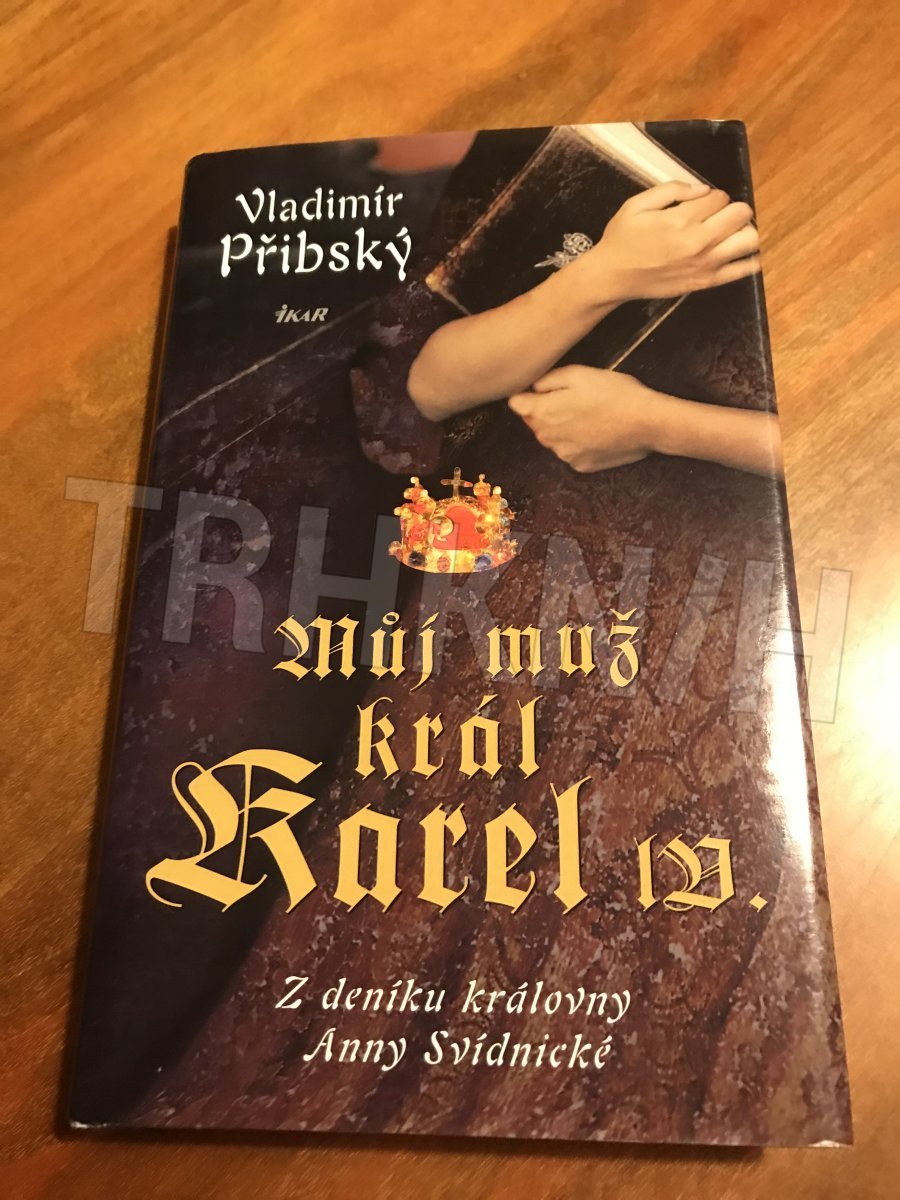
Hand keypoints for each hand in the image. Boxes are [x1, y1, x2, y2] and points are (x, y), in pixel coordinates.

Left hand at [508, 366, 662, 471]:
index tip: (542, 389)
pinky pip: (570, 451)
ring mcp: (563, 455)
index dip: (526, 394)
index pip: (515, 404)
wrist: (647, 423)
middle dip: (545, 411)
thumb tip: (532, 387)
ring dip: (561, 427)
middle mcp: (547, 438)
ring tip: (588, 415)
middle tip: (573, 399)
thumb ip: (548, 380)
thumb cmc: (615, 393)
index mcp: (543, 412)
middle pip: (533, 422)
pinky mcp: (580, 466)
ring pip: (552, 438)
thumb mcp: (580, 373)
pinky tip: (597, 432)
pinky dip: (578, 442)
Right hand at [569, 180, 759, 303]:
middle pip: (740, 214)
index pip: (720, 197)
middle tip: (718, 215)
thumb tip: (703, 189)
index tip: (701, 203)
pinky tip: (741, 253)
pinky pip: (743, 271)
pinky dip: (750, 260)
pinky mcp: (706, 282)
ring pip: (749, 240)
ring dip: (743, 231)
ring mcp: (706, 265)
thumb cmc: (622, 239)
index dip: (713, 195)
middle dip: (732, 209)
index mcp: (681, 219)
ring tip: (728, 233)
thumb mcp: (637, 204)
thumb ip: (671, 189)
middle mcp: (699, 242)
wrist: (612, 277)